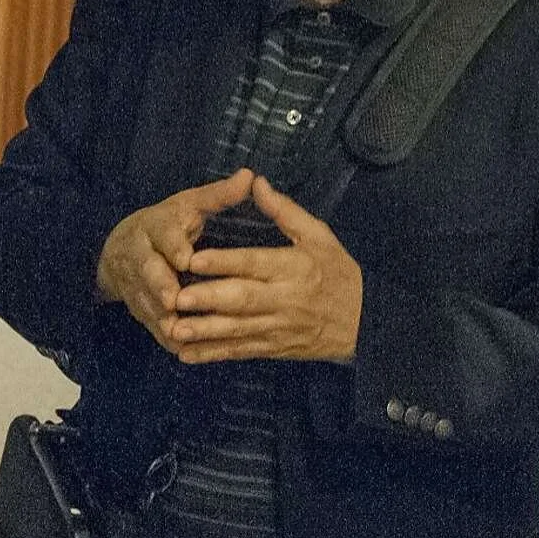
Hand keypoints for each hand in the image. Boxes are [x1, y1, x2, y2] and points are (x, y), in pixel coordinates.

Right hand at [95, 170, 255, 349]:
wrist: (121, 248)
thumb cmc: (169, 224)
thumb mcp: (190, 204)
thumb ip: (218, 196)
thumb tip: (250, 176)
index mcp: (156, 226)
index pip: (162, 234)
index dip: (172, 246)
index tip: (185, 258)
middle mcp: (140, 254)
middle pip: (146, 270)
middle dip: (158, 286)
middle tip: (173, 300)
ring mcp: (134, 283)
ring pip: (144, 300)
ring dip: (159, 316)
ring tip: (177, 331)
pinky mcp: (137, 305)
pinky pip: (147, 323)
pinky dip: (162, 336)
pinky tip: (180, 348)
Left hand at [166, 177, 362, 363]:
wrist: (364, 321)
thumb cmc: (338, 271)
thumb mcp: (319, 235)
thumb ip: (285, 211)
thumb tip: (256, 183)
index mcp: (293, 267)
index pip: (254, 263)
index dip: (225, 262)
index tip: (195, 258)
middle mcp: (284, 299)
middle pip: (242, 299)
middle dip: (208, 299)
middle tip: (177, 297)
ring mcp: (277, 327)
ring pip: (237, 330)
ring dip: (204, 331)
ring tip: (174, 329)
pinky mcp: (274, 348)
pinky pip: (241, 352)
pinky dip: (214, 354)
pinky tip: (188, 354)